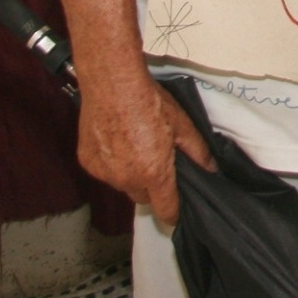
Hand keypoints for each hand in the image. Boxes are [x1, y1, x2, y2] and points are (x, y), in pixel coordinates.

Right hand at [76, 73, 215, 223]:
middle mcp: (126, 179)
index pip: (165, 209)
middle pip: (143, 197)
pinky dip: (112, 164)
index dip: (174, 213)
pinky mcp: (88, 163)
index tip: (176, 212)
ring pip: (123, 185)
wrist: (113, 85)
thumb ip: (198, 152)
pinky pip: (105, 172)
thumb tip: (210, 168)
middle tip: (157, 163)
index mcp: (153, 173)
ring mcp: (104, 173)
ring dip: (131, 175)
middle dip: (152, 187)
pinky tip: (118, 142)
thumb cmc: (147, 102)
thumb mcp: (182, 125)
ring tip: (137, 147)